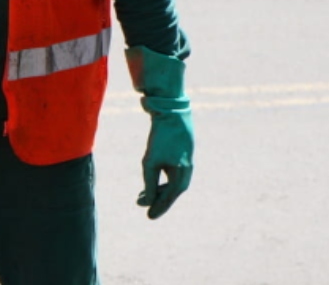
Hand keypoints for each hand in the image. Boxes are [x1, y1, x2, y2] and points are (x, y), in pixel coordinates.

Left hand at [138, 97, 193, 218]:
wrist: (172, 112)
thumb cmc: (162, 138)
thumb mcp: (151, 162)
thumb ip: (149, 182)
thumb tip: (147, 201)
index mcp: (182, 175)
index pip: (169, 197)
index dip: (159, 207)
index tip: (149, 217)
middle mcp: (186, 170)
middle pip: (171, 191)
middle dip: (157, 199)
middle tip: (142, 205)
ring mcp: (185, 161)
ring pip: (171, 181)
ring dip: (158, 189)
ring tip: (142, 194)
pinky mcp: (180, 152)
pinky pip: (172, 171)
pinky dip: (161, 177)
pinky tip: (152, 177)